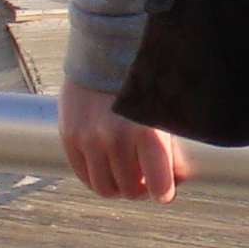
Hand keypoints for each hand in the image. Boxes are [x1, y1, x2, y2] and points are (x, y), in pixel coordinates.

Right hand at [58, 83, 195, 200]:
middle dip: (139, 189)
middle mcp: (116, 138)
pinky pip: (83, 175)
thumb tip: (178, 179)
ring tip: (124, 175)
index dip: (163, 193)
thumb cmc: (142, 84)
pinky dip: (95, 177)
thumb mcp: (162, 111)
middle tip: (144, 180)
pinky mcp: (70, 137)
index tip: (164, 193)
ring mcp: (89, 139)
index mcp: (147, 132)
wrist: (104, 54)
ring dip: (116, 187)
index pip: (159, 184)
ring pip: (104, 188)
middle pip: (129, 190)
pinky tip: (105, 167)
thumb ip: (170, 146)